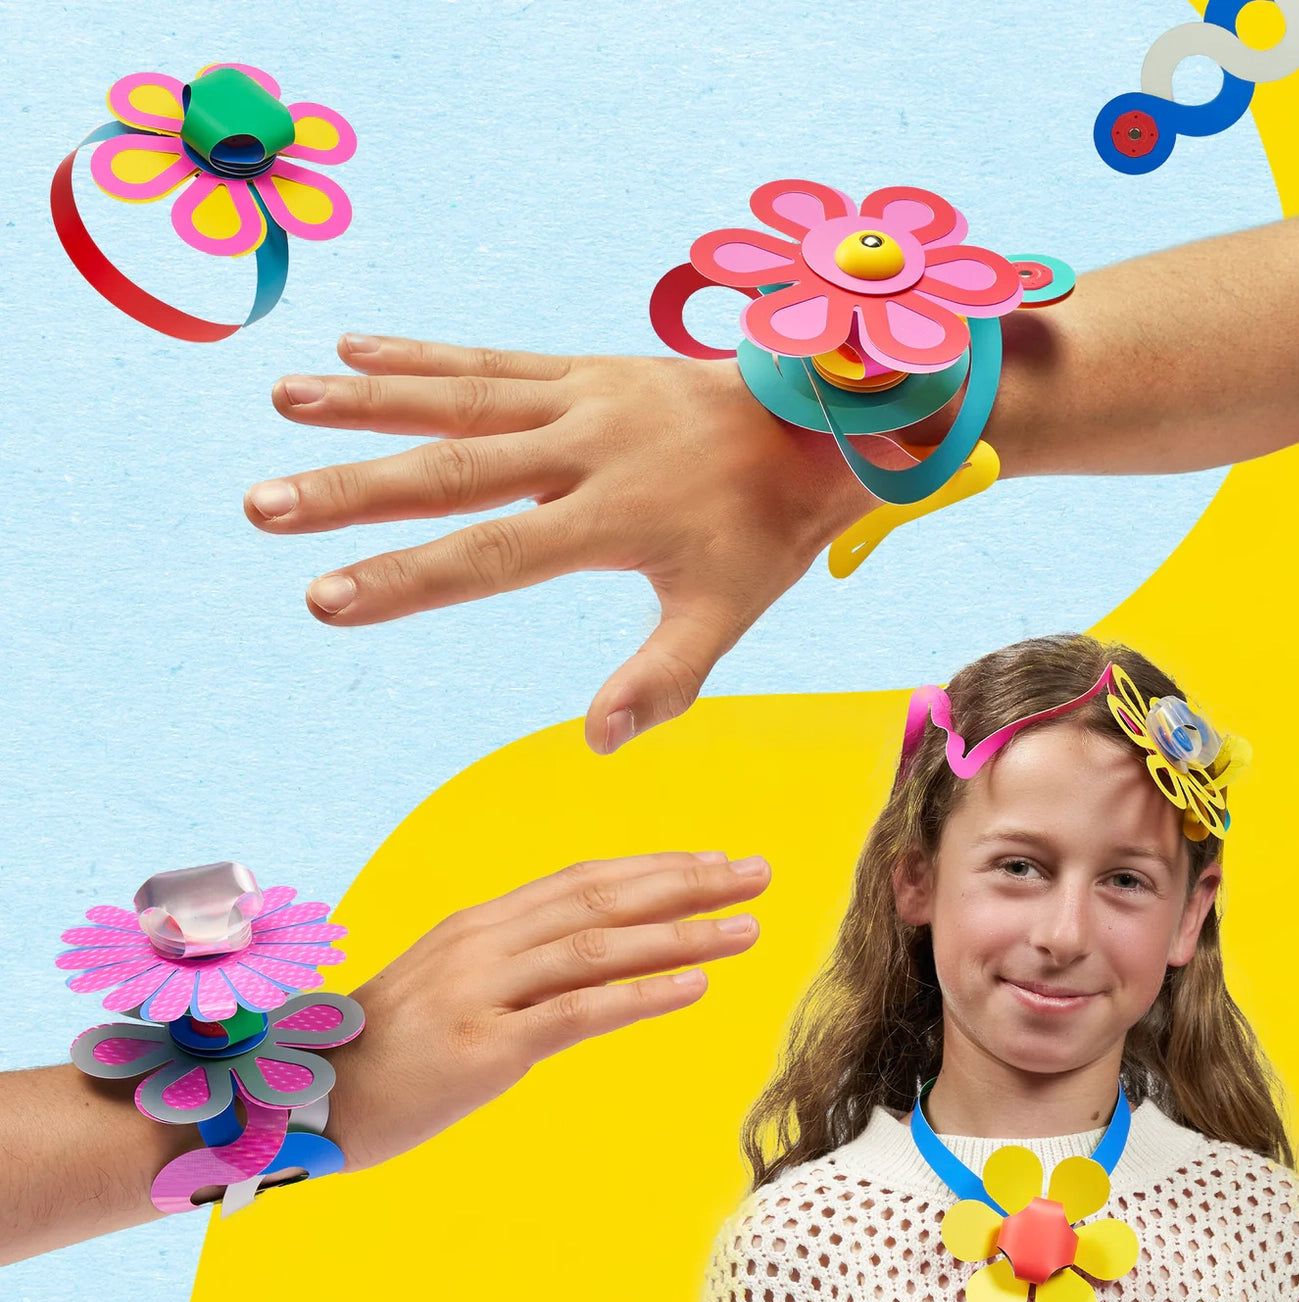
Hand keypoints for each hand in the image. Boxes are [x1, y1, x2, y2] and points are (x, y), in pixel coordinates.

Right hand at [245, 337, 880, 751]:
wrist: (821, 421)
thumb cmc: (768, 528)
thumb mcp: (729, 612)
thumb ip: (665, 677)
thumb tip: (598, 743)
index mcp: (615, 516)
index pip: (492, 555)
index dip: (407, 580)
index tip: (322, 598)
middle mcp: (586, 447)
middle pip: (452, 468)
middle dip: (351, 487)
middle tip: (262, 503)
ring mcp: (580, 397)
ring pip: (458, 397)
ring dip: (366, 399)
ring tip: (281, 399)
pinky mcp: (583, 368)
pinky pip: (491, 360)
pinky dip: (421, 355)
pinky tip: (355, 346)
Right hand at [322, 851, 767, 1171]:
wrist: (309, 1096)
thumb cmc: (386, 1047)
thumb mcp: (450, 982)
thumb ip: (512, 960)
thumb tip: (582, 955)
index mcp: (482, 922)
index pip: (585, 878)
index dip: (655, 868)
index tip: (714, 863)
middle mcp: (487, 940)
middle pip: (604, 897)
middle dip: (687, 883)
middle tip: (756, 874)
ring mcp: (485, 989)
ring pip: (600, 947)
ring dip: (682, 934)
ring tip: (746, 928)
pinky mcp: (485, 1046)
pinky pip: (577, 1013)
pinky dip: (641, 996)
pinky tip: (694, 988)